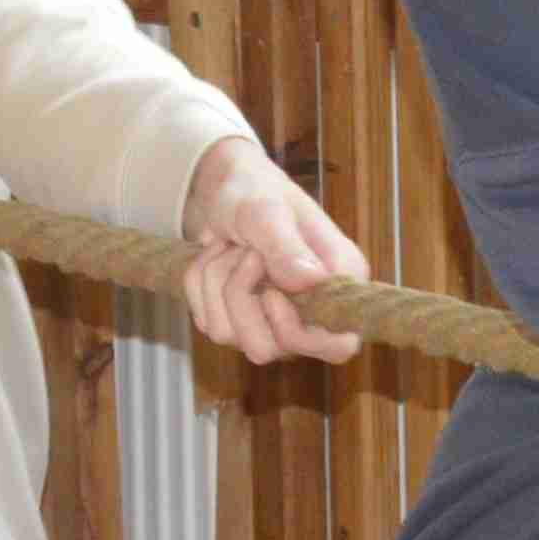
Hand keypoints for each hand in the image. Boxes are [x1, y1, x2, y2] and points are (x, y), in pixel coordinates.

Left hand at [178, 134, 367, 363]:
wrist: (226, 190)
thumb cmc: (255, 191)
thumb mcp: (265, 208)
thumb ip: (285, 244)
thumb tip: (311, 280)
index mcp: (338, 282)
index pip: (338, 347)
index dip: (296, 334)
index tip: (269, 293)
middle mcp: (311, 310)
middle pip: (268, 349)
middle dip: (239, 295)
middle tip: (244, 252)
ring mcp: (274, 320)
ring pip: (229, 336)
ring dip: (214, 284)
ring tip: (228, 247)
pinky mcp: (240, 320)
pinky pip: (208, 323)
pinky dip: (200, 286)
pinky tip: (215, 258)